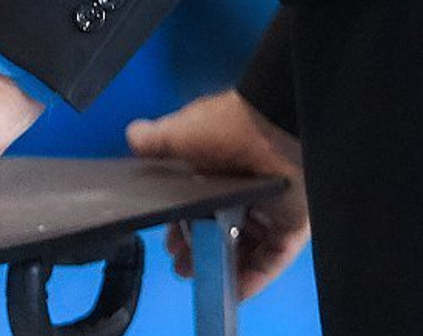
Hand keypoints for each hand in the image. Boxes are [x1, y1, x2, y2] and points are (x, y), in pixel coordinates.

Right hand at [126, 91, 306, 301]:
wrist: (274, 133)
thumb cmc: (224, 131)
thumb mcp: (178, 131)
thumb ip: (154, 140)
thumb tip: (132, 140)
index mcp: (215, 168)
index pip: (195, 203)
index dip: (180, 224)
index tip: (167, 240)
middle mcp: (241, 191)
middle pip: (217, 228)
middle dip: (196, 248)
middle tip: (181, 265)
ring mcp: (268, 211)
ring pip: (243, 247)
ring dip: (222, 266)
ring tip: (201, 279)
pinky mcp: (290, 228)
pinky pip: (271, 260)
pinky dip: (253, 278)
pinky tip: (234, 292)